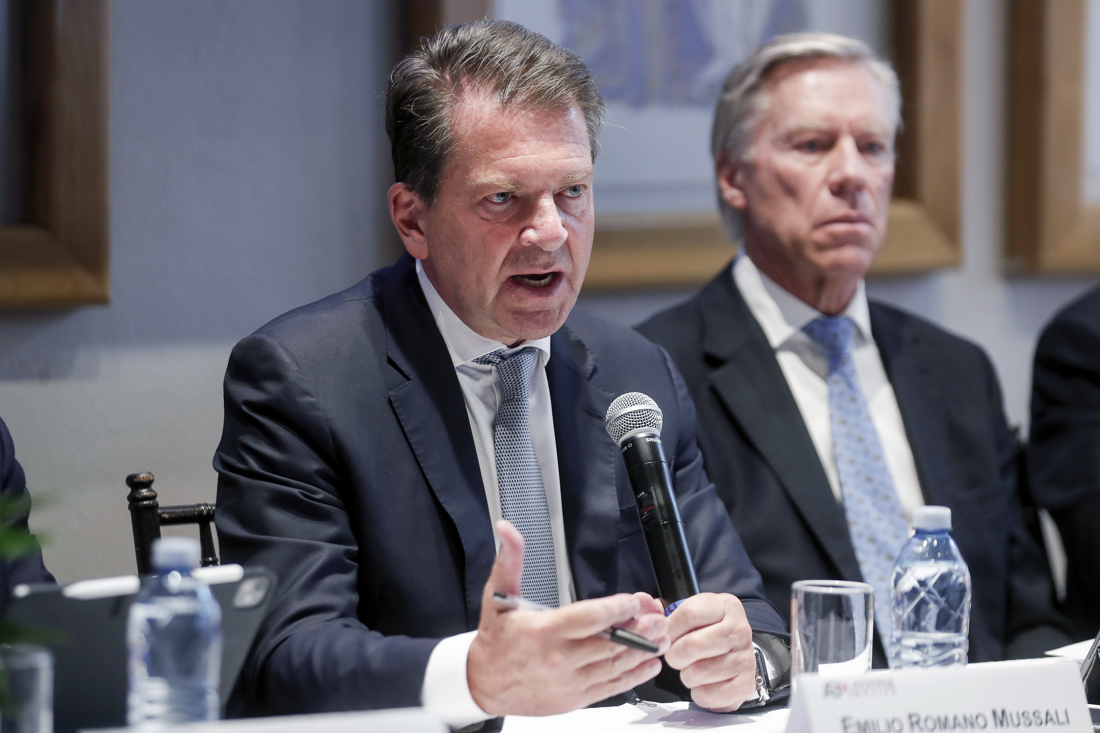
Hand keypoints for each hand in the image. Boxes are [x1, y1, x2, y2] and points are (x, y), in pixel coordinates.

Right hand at [467, 520, 669, 715]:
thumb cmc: (495, 640)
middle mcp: (558, 658)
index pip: (589, 618)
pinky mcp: (574, 698)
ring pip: (614, 665)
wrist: (482, 684)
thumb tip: (507, 529)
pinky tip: (648, 664)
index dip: (617, 608)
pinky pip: (610, 687)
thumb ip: (509, 560)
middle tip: (658, 617)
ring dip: (642, 651)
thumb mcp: (497, 596)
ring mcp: (568, 681)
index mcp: (543, 631)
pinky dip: (633, 676)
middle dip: (639, 629)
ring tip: (660, 636)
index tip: (634, 600)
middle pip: (609, 643)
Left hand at [664, 593, 755, 711]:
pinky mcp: (746, 684)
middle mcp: (740, 629)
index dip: (669, 629)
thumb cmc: (707, 632)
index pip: (689, 614)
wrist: (735, 652)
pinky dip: (699, 694)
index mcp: (725, 606)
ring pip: (698, 672)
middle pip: (692, 645)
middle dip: (675, 656)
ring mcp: (745, 657)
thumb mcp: (692, 612)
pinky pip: (710, 695)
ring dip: (687, 676)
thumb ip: (667, 611)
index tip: (666, 637)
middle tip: (677, 657)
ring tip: (692, 669)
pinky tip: (703, 684)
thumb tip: (648, 609)